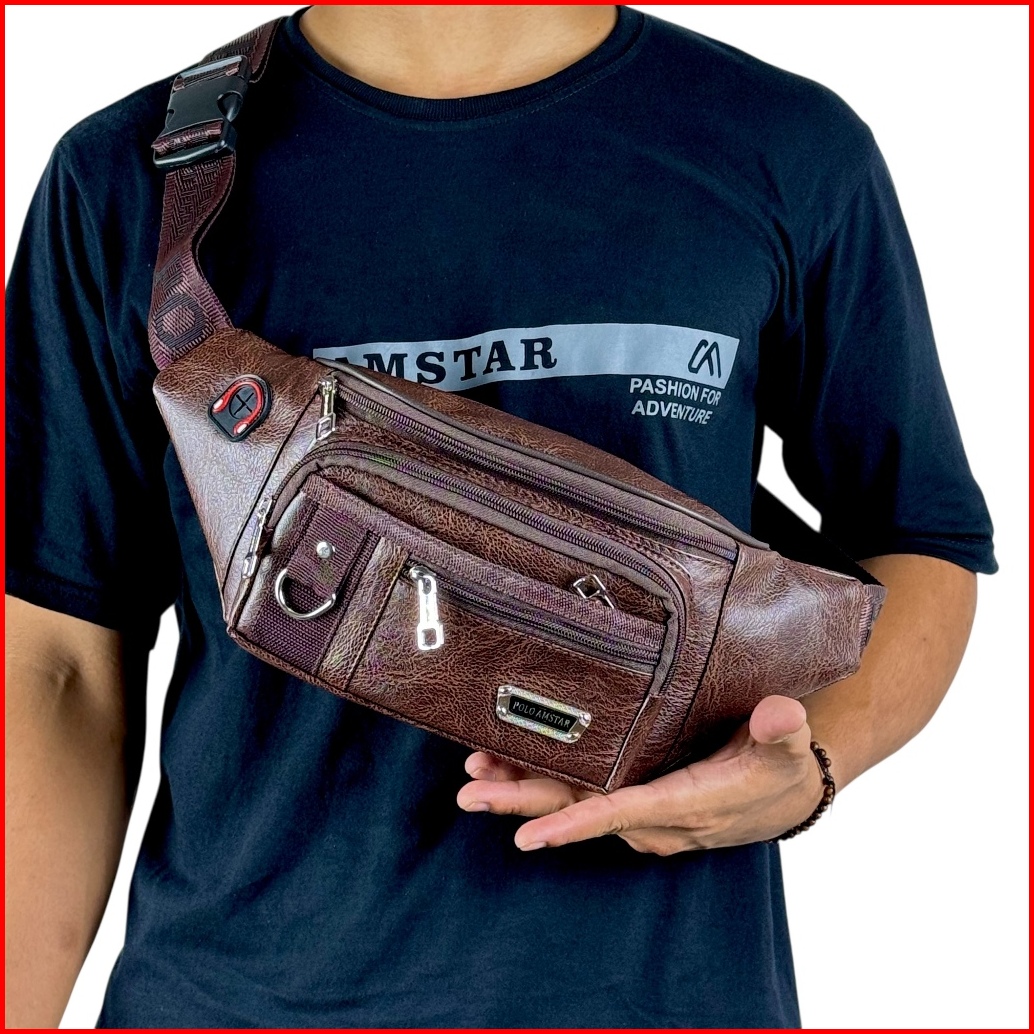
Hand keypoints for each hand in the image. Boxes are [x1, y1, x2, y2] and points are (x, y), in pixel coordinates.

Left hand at [456, 695, 824, 854]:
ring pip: (572, 802)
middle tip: (469, 795)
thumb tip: (778, 714)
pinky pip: (581, 795)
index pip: (622, 813)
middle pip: (579, 811)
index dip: (575, 823)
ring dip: (522, 790)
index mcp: (687, 804)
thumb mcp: (787, 747)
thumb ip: (781, 730)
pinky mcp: (635, 802)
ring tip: (473, 773)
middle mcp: (655, 818)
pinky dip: (543, 781)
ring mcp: (641, 813)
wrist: (784, 793)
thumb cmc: (780, 766)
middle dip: (523, 805)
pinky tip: (507, 763)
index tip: (529, 835)